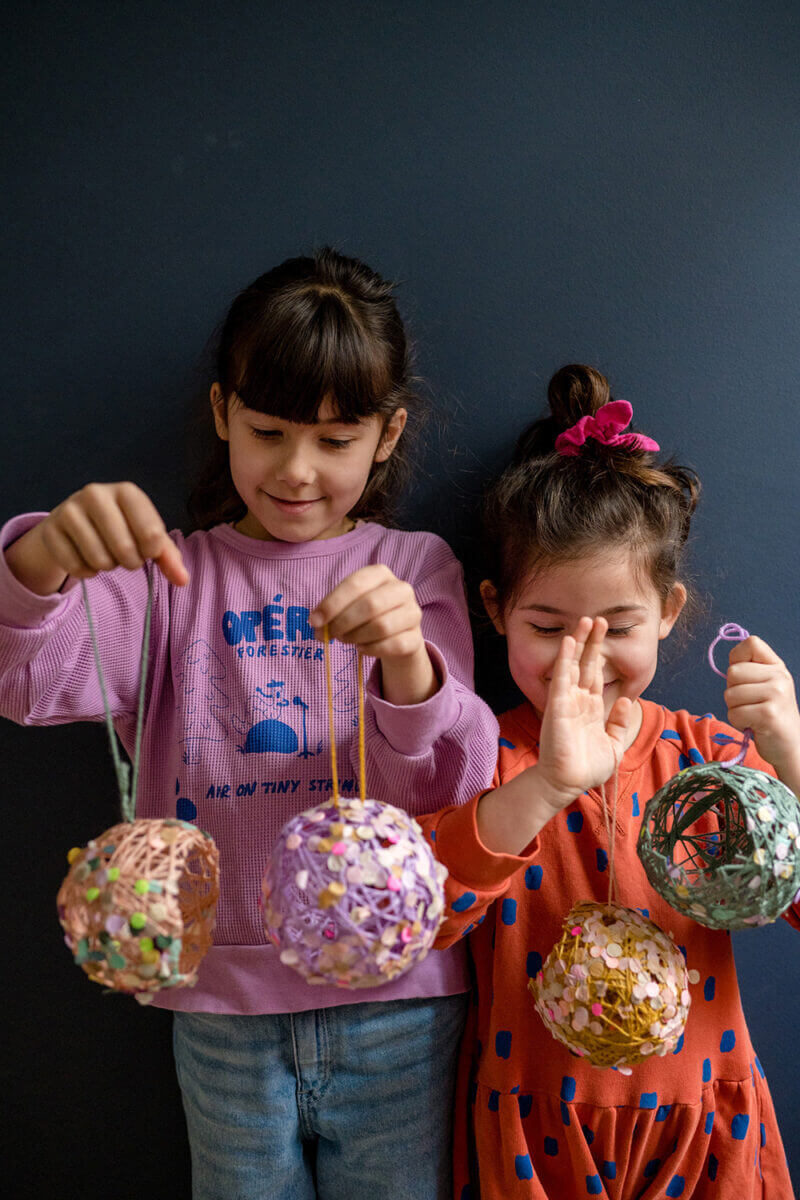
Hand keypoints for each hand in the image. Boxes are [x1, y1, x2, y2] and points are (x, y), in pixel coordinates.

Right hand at [7, 482, 187, 593]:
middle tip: (125, 556)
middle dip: (130, 562)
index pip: (151, 534)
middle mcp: (96, 493)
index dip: (151, 552)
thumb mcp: (146, 536)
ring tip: (105, 554)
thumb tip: (183, 580)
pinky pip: (76, 567)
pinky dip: (86, 572)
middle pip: (125, 549)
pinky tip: (86, 560)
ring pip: (99, 560)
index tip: (147, 550)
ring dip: (107, 566)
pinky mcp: (50, 530)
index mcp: (126, 491)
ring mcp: (69, 510)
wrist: (74, 522)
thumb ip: (168, 556)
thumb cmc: (120, 527)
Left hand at [309, 564, 435, 704]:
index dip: (333, 603)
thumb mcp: (348, 606)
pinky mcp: (416, 638)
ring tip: (346, 640)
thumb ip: (332, 612)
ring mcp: (413, 613)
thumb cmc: (366, 615)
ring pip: (382, 626)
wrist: (396, 635)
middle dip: (344, 622)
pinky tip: (361, 648)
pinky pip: (392, 645)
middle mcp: (402, 589)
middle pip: (370, 605)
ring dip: (356, 636)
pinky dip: (371, 649)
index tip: (315, 621)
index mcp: (381, 574)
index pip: (355, 584)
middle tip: (332, 634)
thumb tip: (316, 624)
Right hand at [536, 617, 633, 813]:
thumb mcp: (613, 745)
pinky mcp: (558, 706)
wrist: (569, 783)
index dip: (600, 655)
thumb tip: (626, 700)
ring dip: (579, 642)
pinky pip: (562, 678)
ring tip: (586, 620)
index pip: (596, 675)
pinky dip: (565, 659)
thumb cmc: (589, 768)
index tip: (604, 635)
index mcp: (591, 708)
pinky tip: (570, 641)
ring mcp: (567, 701)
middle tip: (597, 618)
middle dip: (592, 641)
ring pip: (573, 665)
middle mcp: (578, 700)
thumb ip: (619, 722)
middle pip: (586, 664)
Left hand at [725, 635, 799, 787]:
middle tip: (750, 703)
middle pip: (733, 672)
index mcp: (777, 666)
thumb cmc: (770, 714)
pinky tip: (754, 725)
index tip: (744, 677)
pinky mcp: (768, 714)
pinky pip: (734, 713)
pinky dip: (738, 722)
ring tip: (753, 714)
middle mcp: (780, 677)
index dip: (738, 658)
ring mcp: (776, 695)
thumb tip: (731, 660)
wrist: (790, 746)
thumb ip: (750, 670)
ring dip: (735, 709)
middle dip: (733, 690)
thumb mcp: (766, 685)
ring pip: (730, 694)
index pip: (750, 643)